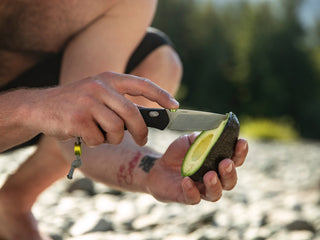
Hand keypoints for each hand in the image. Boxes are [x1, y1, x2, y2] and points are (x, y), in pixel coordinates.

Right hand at [25, 71, 178, 145]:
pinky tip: (84, 134)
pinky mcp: (78, 118)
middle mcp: (100, 86)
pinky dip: (95, 142)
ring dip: (113, 138)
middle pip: (133, 113)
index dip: (161, 95)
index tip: (175, 106)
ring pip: (117, 129)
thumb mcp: (99, 96)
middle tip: (142, 139)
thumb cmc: (75, 104)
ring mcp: (88, 101)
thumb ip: (121, 103)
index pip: (142, 84)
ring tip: (100, 134)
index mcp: (108, 78)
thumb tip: (149, 119)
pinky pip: (99, 139)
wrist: (39, 107)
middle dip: (141, 131)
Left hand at [146, 134, 247, 203]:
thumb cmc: (179, 154)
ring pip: (215, 194)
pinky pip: (193, 198)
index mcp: (218, 163)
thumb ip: (202, 137)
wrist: (158, 167)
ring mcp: (201, 190)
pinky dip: (191, 190)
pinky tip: (187, 180)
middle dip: (230, 172)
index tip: (241, 142)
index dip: (240, 152)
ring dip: (215, 185)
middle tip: (225, 162)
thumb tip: (212, 131)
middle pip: (230, 181)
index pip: (235, 159)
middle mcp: (214, 179)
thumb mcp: (189, 140)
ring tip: (210, 175)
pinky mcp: (187, 197)